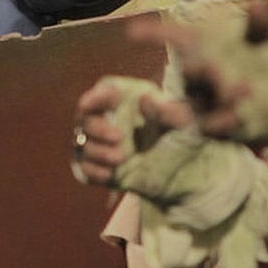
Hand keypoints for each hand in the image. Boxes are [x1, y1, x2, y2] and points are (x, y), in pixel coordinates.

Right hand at [73, 78, 192, 186]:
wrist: (185, 174)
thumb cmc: (183, 139)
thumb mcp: (183, 125)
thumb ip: (167, 111)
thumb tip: (145, 99)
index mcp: (125, 100)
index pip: (103, 93)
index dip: (94, 97)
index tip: (88, 105)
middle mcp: (108, 118)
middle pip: (86, 118)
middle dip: (97, 128)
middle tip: (118, 137)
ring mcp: (101, 144)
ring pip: (82, 143)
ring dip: (97, 151)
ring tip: (120, 158)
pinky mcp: (100, 166)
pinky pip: (84, 167)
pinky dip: (93, 170)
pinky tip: (109, 174)